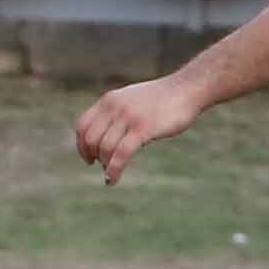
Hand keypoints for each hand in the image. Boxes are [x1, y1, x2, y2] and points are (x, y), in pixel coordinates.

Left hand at [73, 73, 200, 182]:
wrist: (187, 88)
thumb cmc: (162, 98)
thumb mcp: (132, 100)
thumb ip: (117, 113)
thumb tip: (106, 137)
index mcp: (109, 100)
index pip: (82, 125)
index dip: (81, 145)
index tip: (88, 157)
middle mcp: (114, 107)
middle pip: (91, 139)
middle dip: (92, 156)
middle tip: (102, 166)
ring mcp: (128, 118)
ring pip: (105, 148)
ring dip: (105, 165)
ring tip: (110, 174)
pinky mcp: (143, 129)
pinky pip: (121, 155)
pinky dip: (114, 170)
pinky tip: (113, 179)